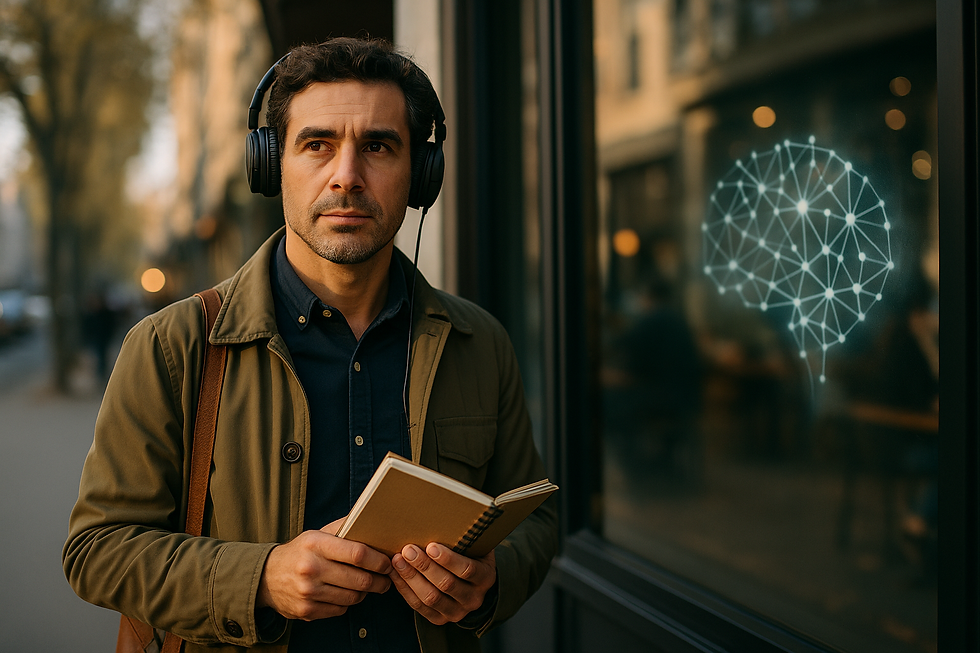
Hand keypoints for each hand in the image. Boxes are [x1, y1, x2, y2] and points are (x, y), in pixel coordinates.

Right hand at [257, 518, 392, 620]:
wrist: (266, 577)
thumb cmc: (300, 552)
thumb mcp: (317, 534)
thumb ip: (343, 528)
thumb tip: (371, 519)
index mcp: (316, 545)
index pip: (357, 553)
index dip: (378, 560)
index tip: (387, 562)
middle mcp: (311, 568)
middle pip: (360, 579)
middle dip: (379, 581)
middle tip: (386, 578)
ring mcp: (308, 592)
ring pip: (353, 597)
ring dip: (365, 593)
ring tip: (368, 585)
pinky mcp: (306, 611)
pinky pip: (340, 609)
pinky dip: (348, 603)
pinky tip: (346, 593)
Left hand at [389, 543, 495, 624]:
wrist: (473, 582)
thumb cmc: (471, 555)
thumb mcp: (476, 546)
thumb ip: (466, 536)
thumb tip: (447, 515)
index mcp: (485, 577)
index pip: (467, 570)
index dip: (448, 559)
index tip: (431, 546)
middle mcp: (473, 598)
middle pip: (446, 584)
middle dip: (424, 566)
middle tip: (408, 550)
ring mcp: (457, 611)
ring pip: (430, 597)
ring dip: (411, 577)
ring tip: (398, 560)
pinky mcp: (440, 619)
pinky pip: (419, 606)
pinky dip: (405, 589)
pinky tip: (396, 574)